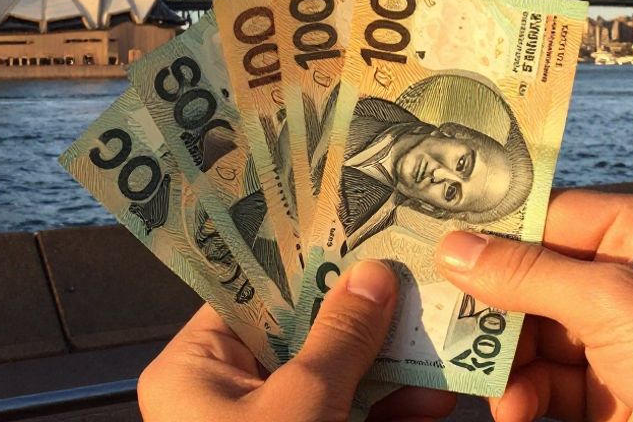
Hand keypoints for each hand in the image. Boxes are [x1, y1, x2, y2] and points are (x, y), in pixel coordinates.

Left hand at [138, 259, 457, 421]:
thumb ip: (339, 338)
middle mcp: (221, 397)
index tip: (357, 230)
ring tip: (439, 336)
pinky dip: (386, 413)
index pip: (248, 294)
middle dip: (360, 314)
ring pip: (329, 381)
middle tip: (411, 278)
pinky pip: (342, 421)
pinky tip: (435, 400)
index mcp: (193, 370)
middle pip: (295, 334)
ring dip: (385, 365)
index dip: (303, 261)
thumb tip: (371, 274)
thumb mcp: (303, 406)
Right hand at [434, 190, 632, 421]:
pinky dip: (524, 394)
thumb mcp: (614, 302)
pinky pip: (549, 382)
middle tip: (435, 321)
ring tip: (478, 381)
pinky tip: (512, 408)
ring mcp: (620, 336)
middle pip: (530, 279)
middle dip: (486, 306)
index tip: (428, 241)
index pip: (545, 216)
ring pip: (532, 335)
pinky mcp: (613, 390)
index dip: (487, 231)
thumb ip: (528, 275)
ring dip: (501, 359)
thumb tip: (453, 248)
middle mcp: (628, 276)